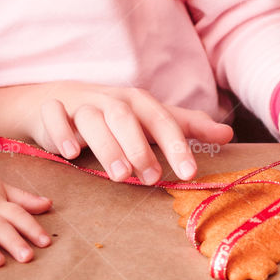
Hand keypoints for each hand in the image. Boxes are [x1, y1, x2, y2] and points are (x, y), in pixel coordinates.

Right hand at [29, 82, 233, 183]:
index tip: (189, 174)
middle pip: (126, 118)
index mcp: (138, 103)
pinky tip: (69, 153)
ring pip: (92, 119)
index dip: (176, 146)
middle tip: (151, 179)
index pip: (162, 121)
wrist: (61, 100)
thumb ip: (186, 127)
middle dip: (139, 148)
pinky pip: (54, 117)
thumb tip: (229, 135)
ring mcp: (79, 104)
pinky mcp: (51, 111)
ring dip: (106, 145)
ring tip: (119, 175)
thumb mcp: (151, 120)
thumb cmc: (114, 115)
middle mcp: (110, 101)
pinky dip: (61, 133)